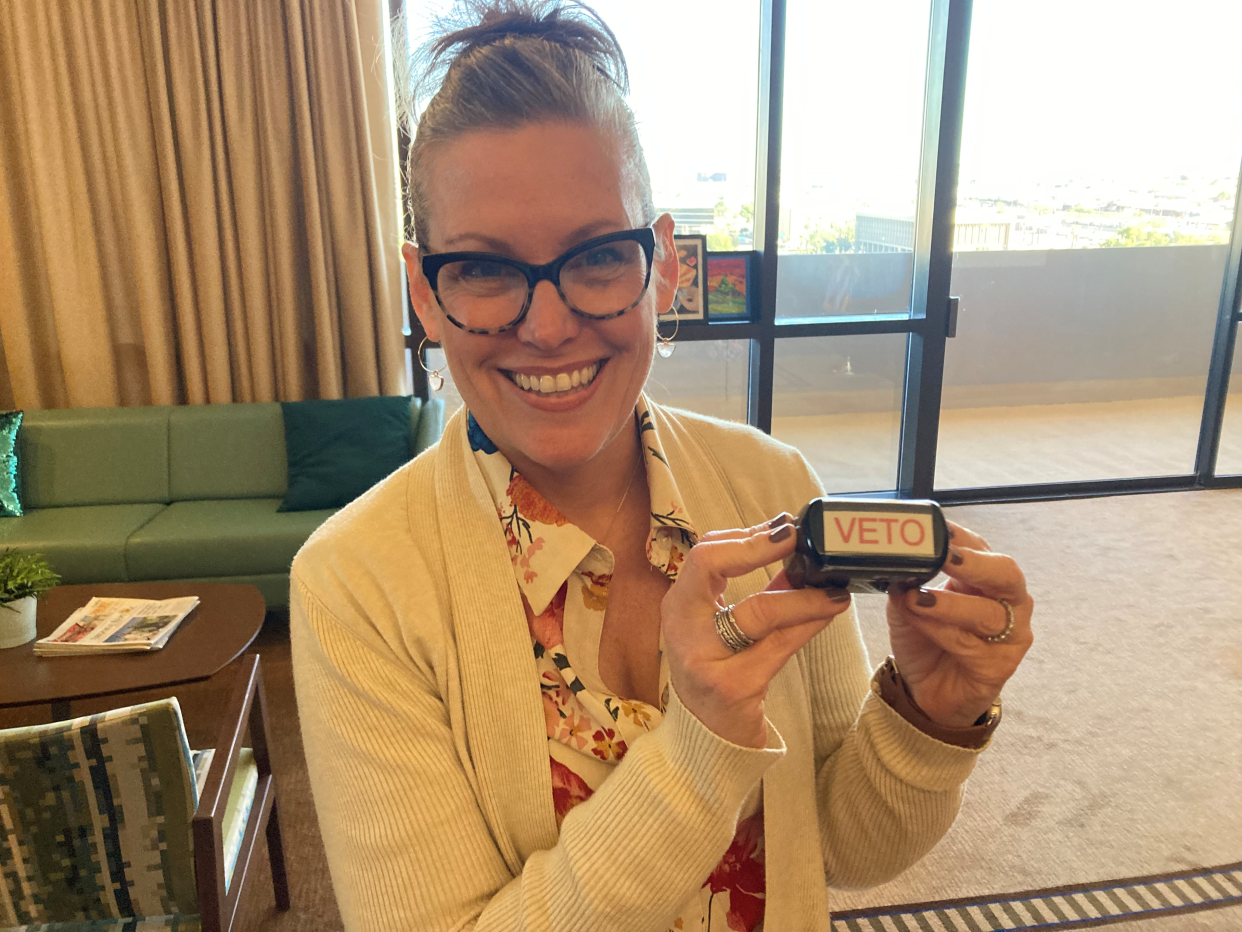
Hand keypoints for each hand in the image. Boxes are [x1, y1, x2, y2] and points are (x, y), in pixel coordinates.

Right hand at [662, 515, 853, 747]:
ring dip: (803, 594)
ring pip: (757, 610)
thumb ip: (760, 591)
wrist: (707, 739)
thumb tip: (800, 552)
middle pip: (708, 564)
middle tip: (796, 537)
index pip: (703, 554)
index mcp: (679, 605)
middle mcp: (682, 627)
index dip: (744, 535)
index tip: (784, 526)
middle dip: (756, 545)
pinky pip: (780, 645)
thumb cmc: (718, 673)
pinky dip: (810, 623)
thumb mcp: (726, 627)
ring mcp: (704, 657)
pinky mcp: (733, 686)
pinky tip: (830, 610)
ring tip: (833, 587)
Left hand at [887, 519, 1033, 727]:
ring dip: (949, 604)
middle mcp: (1008, 602)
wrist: (928, 691)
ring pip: (988, 613)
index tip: (936, 527)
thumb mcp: (908, 603)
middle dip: (974, 564)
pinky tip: (921, 622)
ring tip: (917, 598)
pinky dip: (941, 632)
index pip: (979, 548)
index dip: (959, 536)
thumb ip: (907, 582)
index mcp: (985, 577)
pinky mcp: (1000, 667)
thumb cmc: (926, 640)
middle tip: (946, 558)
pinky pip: (971, 646)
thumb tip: (895, 563)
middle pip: (1006, 574)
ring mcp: (1010, 635)